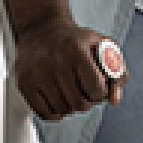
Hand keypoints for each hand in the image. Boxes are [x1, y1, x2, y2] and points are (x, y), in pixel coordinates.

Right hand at [11, 15, 126, 120]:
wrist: (42, 28)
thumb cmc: (77, 40)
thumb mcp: (103, 46)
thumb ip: (118, 72)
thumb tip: (114, 100)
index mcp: (75, 48)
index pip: (96, 89)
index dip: (100, 91)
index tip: (96, 83)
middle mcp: (54, 60)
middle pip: (80, 104)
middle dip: (87, 101)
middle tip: (83, 89)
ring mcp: (36, 72)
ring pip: (63, 111)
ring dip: (71, 106)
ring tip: (70, 90)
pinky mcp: (24, 83)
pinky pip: (45, 114)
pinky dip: (55, 112)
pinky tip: (57, 96)